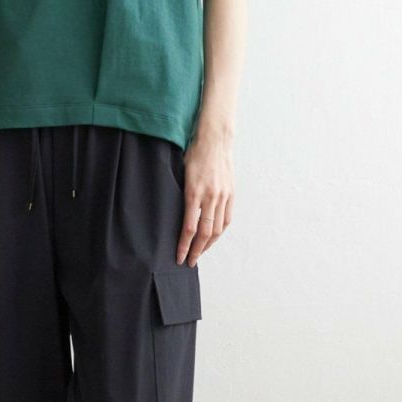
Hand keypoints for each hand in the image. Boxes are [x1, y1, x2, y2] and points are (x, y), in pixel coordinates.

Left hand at [176, 131, 233, 265]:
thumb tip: (171, 213)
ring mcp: (223, 196)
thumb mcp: (179, 172)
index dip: (184, 245)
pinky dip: (219, 232)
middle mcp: (210, 197)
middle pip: (205, 233)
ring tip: (199, 253)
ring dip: (208, 244)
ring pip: (217, 229)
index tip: (178, 257)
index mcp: (194, 192)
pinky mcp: (230, 194)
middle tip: (188, 262)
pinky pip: (226, 219)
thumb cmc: (194, 153)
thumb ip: (178, 193)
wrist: (215, 139)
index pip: (189, 228)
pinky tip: (212, 238)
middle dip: (196, 251)